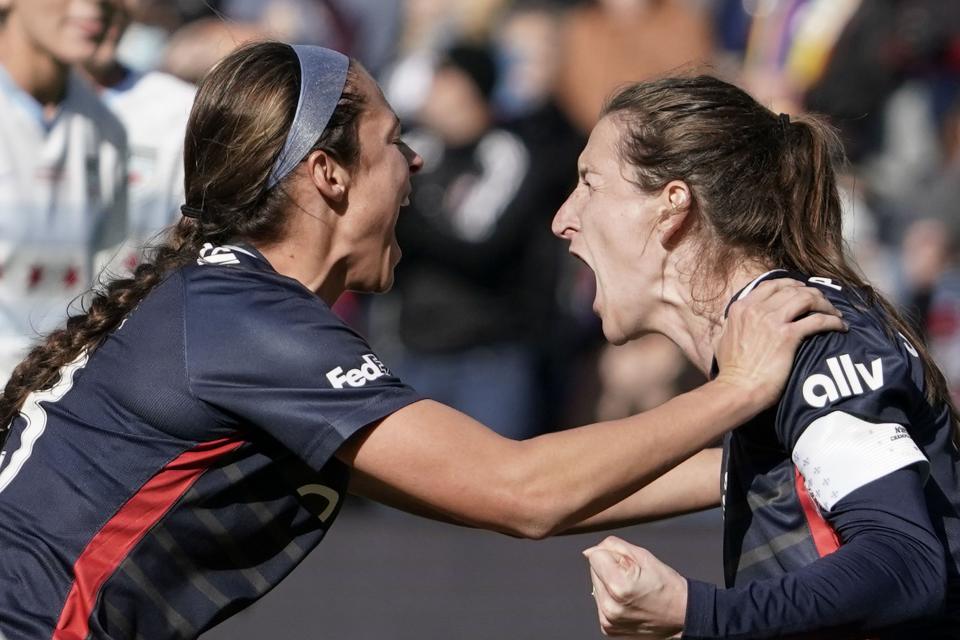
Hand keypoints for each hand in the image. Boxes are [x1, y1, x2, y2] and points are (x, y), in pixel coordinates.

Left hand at [584, 536, 686, 637]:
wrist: (681, 616)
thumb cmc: (667, 587)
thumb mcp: (644, 556)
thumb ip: (613, 546)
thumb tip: (591, 550)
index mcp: (619, 586)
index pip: (595, 555)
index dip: (612, 554)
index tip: (628, 563)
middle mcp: (610, 606)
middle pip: (593, 570)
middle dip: (609, 568)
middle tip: (632, 577)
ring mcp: (608, 620)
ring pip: (595, 586)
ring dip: (608, 583)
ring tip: (631, 590)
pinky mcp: (608, 627)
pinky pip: (600, 602)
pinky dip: (611, 598)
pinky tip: (628, 600)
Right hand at [714, 278, 844, 407]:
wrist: (738, 388)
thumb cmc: (731, 370)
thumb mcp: (722, 340)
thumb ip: (730, 326)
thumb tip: (730, 323)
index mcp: (741, 307)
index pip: (771, 285)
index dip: (791, 284)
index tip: (803, 289)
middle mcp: (757, 309)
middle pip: (792, 289)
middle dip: (812, 293)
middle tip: (823, 303)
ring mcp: (773, 320)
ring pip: (807, 299)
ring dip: (825, 304)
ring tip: (835, 313)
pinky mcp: (788, 336)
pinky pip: (817, 320)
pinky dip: (832, 321)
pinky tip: (841, 326)